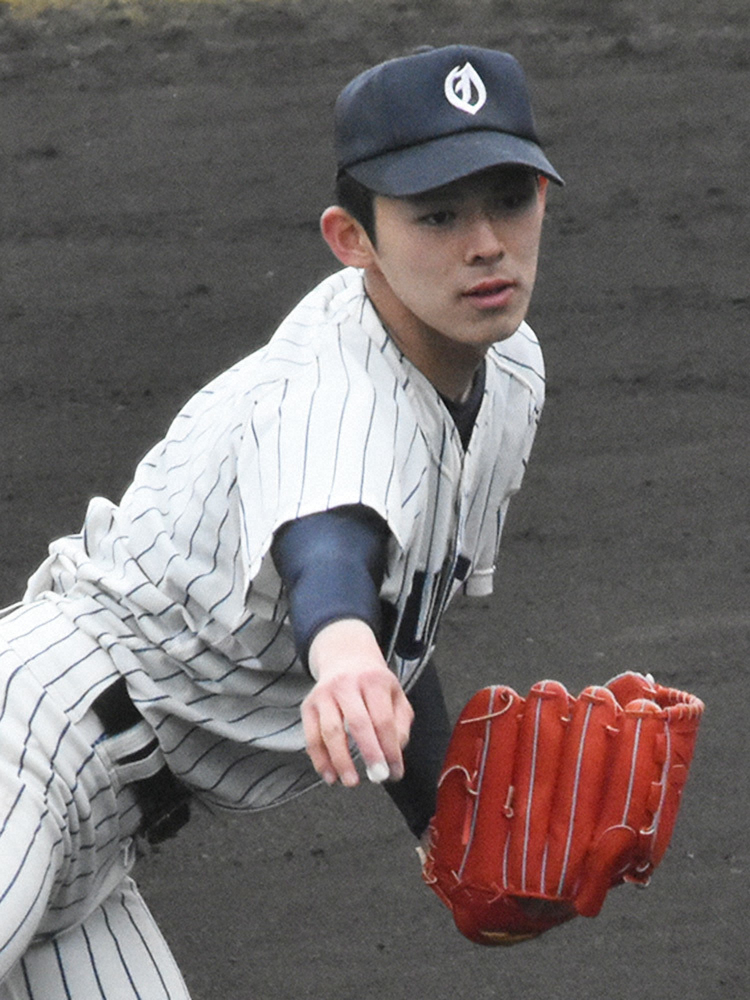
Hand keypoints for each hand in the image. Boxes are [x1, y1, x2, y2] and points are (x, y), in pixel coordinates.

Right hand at [302, 619, 413, 787]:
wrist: (344, 658)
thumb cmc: (373, 683)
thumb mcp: (395, 694)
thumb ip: (401, 723)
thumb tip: (394, 752)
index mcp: (373, 681)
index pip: (383, 719)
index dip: (390, 748)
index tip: (395, 771)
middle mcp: (347, 684)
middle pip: (358, 723)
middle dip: (369, 753)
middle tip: (378, 776)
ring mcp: (324, 694)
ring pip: (330, 731)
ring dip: (341, 760)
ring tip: (351, 781)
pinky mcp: (308, 705)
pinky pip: (311, 737)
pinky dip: (319, 759)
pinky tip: (330, 775)